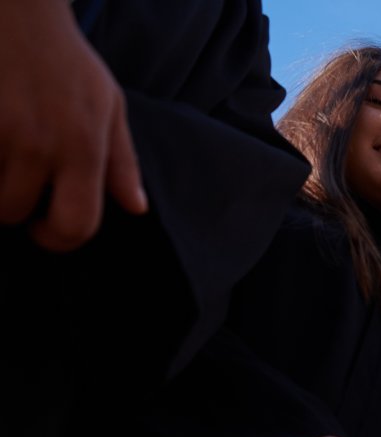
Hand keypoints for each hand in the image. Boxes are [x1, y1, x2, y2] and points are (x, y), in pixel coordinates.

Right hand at [0, 0, 146, 250]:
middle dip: (12, 205)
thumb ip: (121, 161)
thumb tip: (136, 208)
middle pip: (14, 212)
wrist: (17, 10)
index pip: (76, 225)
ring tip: (1, 154)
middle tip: (14, 179)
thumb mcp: (108, 105)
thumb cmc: (64, 59)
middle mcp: (39, 143)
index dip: (58, 238)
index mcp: (83, 147)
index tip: (45, 227)